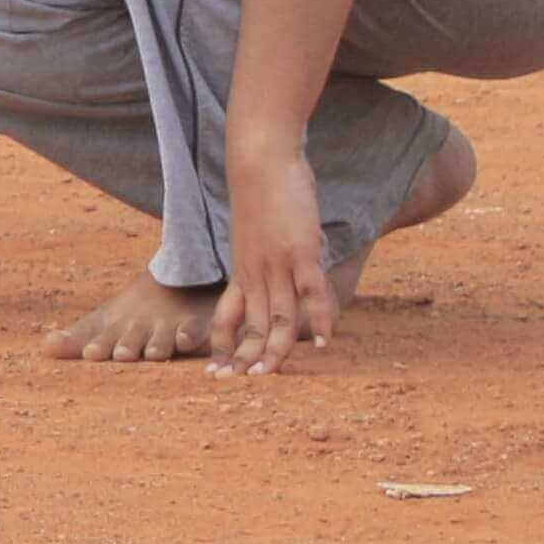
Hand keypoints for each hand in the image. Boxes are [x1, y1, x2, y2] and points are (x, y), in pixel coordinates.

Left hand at [205, 128, 335, 374]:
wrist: (260, 157)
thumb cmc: (262, 190)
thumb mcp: (256, 230)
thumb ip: (264, 253)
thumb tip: (275, 263)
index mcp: (242, 270)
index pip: (226, 318)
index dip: (223, 346)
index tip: (217, 372)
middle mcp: (255, 273)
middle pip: (251, 326)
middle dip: (245, 358)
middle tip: (241, 385)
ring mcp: (277, 264)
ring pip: (277, 317)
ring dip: (276, 350)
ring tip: (272, 376)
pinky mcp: (300, 251)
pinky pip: (309, 293)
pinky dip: (319, 319)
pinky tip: (326, 341)